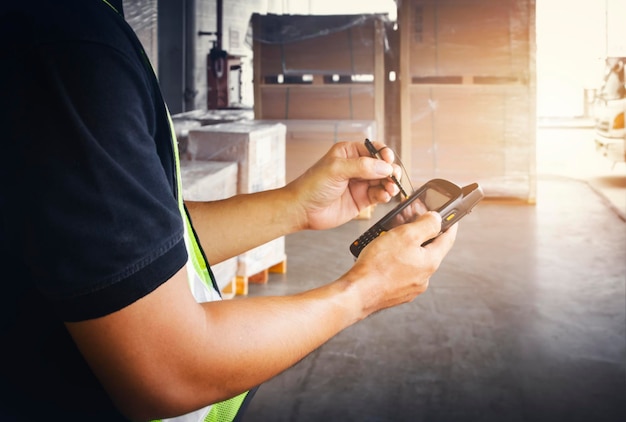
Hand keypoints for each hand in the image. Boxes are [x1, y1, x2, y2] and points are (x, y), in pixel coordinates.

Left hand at [287, 140, 402, 230]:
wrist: (303, 209)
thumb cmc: (312, 185)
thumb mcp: (336, 169)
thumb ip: (362, 167)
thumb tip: (384, 167)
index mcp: (349, 153)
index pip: (373, 149)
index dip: (384, 154)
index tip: (388, 161)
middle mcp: (357, 167)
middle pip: (382, 165)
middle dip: (390, 170)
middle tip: (393, 177)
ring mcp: (360, 183)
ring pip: (383, 180)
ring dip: (390, 184)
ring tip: (390, 188)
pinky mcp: (362, 200)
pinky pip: (379, 195)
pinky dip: (385, 195)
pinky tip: (384, 196)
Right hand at [346, 212, 457, 314]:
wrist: (358, 292)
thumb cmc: (378, 266)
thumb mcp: (405, 235)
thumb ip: (426, 225)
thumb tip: (437, 219)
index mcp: (430, 262)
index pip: (448, 239)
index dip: (450, 225)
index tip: (451, 218)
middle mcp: (424, 277)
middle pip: (429, 249)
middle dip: (421, 234)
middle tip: (410, 223)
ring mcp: (410, 287)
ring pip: (414, 261)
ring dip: (406, 248)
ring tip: (390, 239)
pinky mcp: (396, 292)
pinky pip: (401, 272)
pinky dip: (396, 262)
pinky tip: (383, 257)